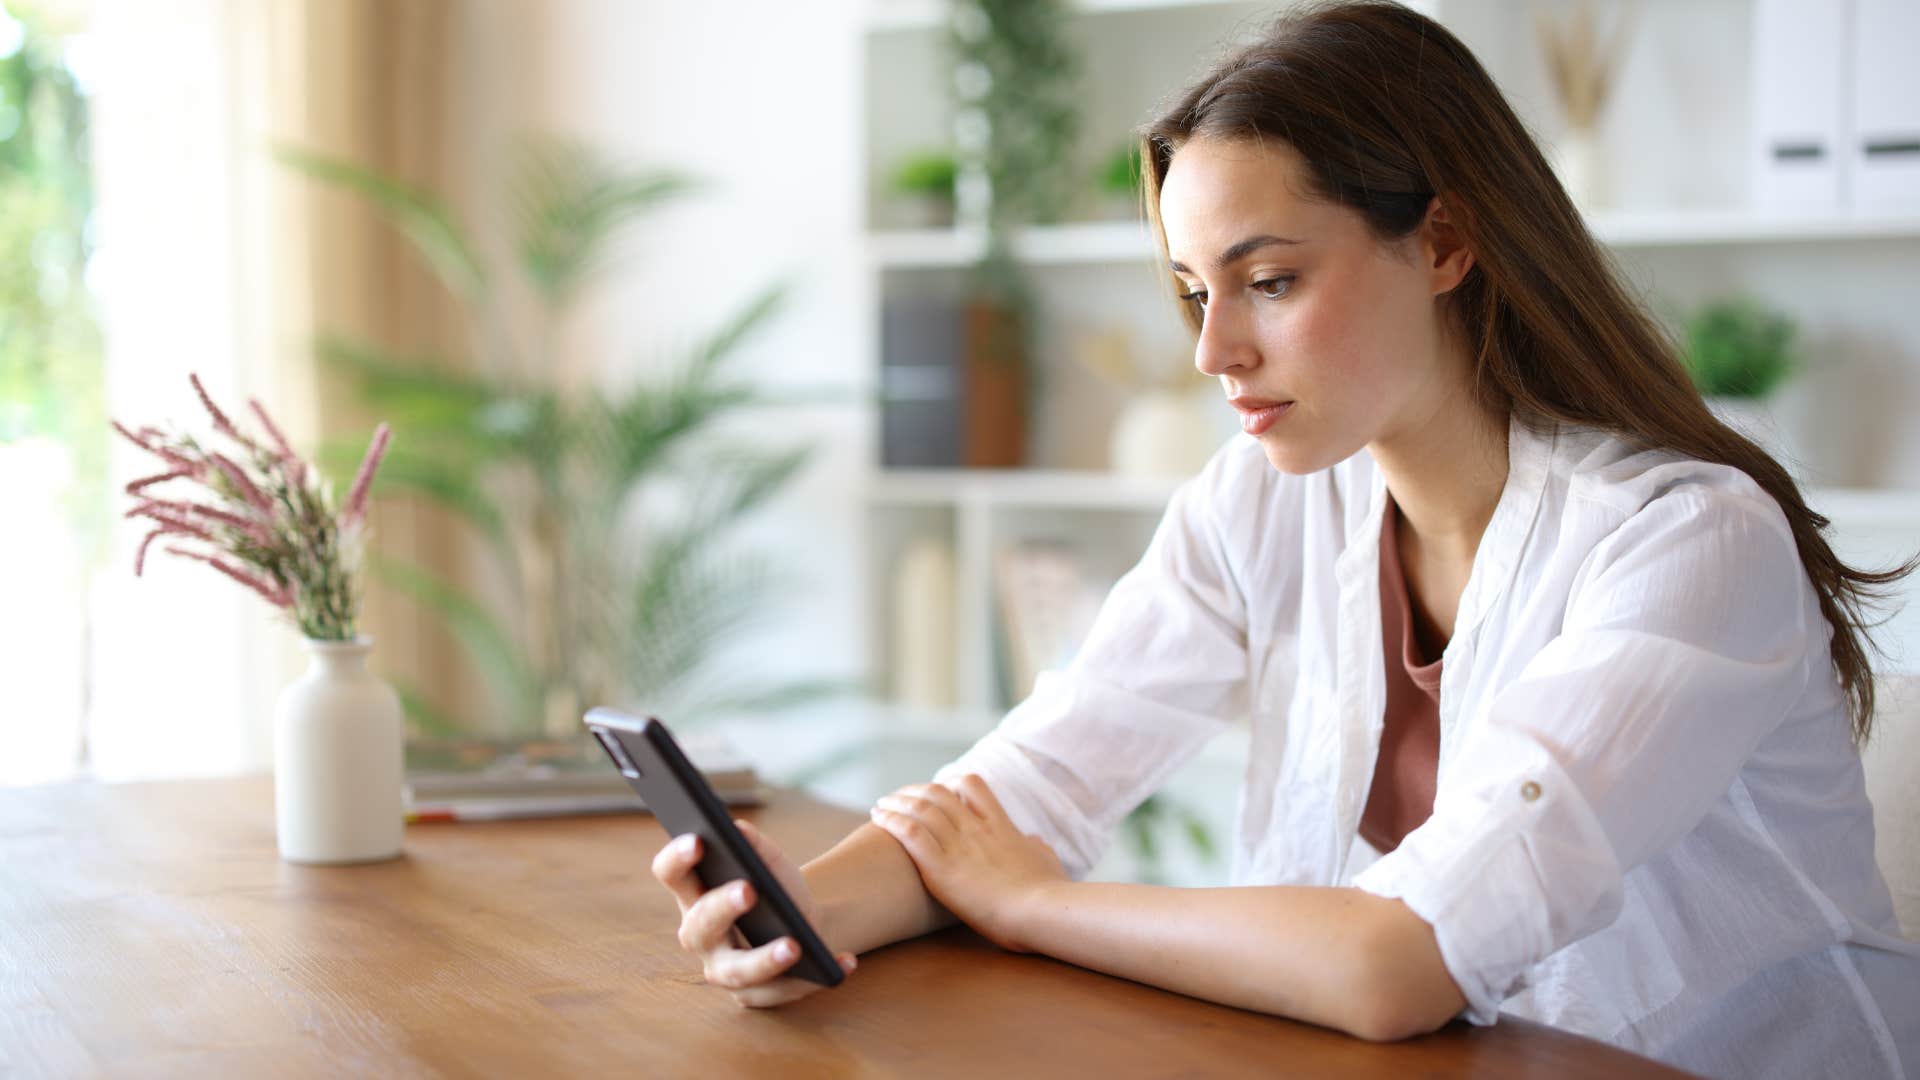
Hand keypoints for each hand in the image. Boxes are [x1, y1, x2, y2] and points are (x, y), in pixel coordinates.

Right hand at [650, 818, 858, 1007]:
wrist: (801, 924)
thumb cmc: (775, 887)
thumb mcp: (770, 862)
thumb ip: (755, 846)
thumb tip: (740, 830)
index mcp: (694, 894)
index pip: (671, 875)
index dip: (677, 859)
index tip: (698, 839)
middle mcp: (700, 936)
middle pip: (699, 927)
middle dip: (721, 908)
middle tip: (748, 889)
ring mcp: (723, 970)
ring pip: (737, 971)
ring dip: (765, 959)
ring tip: (794, 945)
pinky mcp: (753, 995)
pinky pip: (780, 991)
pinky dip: (813, 978)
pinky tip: (844, 960)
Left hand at [868, 774, 1067, 953]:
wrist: (1040, 909)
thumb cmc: (1048, 890)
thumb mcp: (1046, 860)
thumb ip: (1036, 847)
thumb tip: (1034, 841)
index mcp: (1000, 825)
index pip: (972, 786)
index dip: (952, 783)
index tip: (938, 792)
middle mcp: (975, 828)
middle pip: (938, 793)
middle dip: (914, 791)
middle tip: (899, 797)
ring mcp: (958, 846)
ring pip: (920, 808)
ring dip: (896, 802)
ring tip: (881, 805)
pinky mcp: (941, 868)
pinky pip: (909, 834)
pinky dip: (891, 821)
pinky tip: (878, 818)